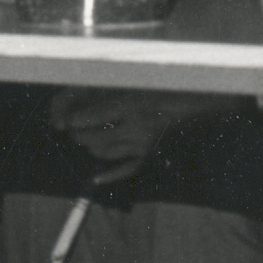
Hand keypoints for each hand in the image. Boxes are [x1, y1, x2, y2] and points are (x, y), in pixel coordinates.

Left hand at [48, 89, 214, 178]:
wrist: (195, 104)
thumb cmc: (163, 87)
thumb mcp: (135, 83)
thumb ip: (110, 91)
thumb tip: (81, 97)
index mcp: (131, 104)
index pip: (91, 116)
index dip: (74, 119)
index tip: (67, 119)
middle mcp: (136, 127)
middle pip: (93, 137)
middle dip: (79, 134)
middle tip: (73, 129)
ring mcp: (143, 145)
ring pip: (104, 152)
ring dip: (90, 147)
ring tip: (86, 140)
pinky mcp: (149, 156)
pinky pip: (125, 170)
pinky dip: (108, 175)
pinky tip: (95, 179)